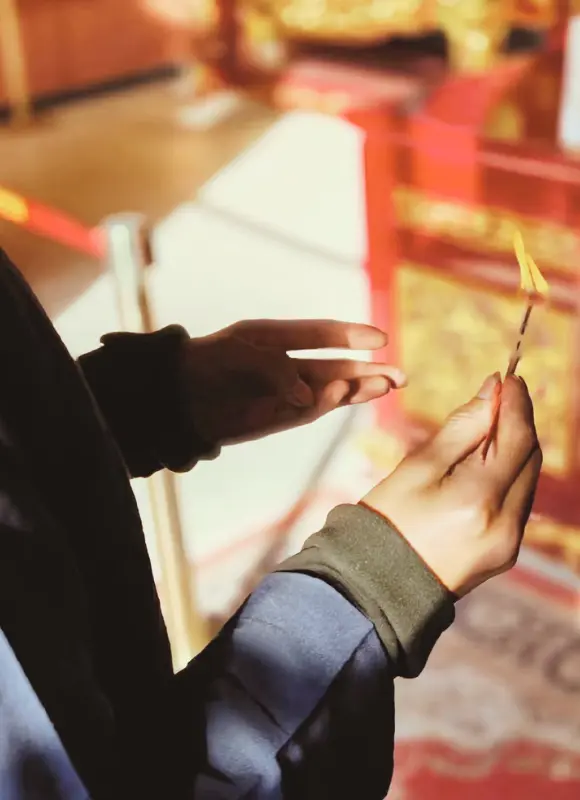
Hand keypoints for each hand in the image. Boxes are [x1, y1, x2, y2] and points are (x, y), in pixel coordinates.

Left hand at [181, 319, 405, 445]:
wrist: (175, 398)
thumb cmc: (204, 363)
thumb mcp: (238, 353)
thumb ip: (275, 367)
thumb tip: (310, 394)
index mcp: (278, 337)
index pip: (322, 334)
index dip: (351, 336)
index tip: (380, 338)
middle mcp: (289, 366)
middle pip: (337, 367)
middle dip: (368, 371)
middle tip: (400, 376)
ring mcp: (286, 393)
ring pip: (331, 390)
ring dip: (358, 389)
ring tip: (386, 386)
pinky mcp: (279, 417)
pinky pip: (309, 410)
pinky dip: (326, 402)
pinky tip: (344, 393)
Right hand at [362, 374, 541, 596]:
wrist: (377, 583)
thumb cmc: (388, 520)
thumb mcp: (417, 467)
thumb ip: (461, 428)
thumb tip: (492, 393)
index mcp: (480, 500)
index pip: (517, 438)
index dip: (517, 403)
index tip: (509, 377)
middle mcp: (506, 524)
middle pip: (530, 458)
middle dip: (517, 423)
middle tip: (496, 398)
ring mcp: (510, 543)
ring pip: (527, 480)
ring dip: (512, 450)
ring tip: (483, 431)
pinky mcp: (505, 553)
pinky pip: (517, 503)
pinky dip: (506, 477)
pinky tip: (482, 466)